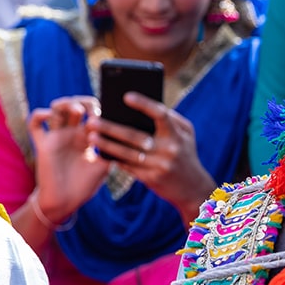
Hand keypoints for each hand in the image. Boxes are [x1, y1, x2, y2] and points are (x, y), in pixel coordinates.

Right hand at [28, 95, 110, 222]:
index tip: (105, 113)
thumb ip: (110, 149)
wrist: (64, 202)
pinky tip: (49, 115)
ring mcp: (56, 137)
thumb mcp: (104, 166)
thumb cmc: (84, 186)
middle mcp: (70, 133)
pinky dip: (39, 114)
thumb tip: (123, 133)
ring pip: (55, 109)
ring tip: (77, 111)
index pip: (91, 111)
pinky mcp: (42, 144)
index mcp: (86, 136)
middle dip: (82, 101)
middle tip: (91, 110)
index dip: (97, 108)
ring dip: (65, 104)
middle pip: (73, 104)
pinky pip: (34, 124)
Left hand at [87, 92, 216, 222]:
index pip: (160, 114)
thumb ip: (168, 119)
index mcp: (177, 133)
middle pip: (134, 135)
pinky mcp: (151, 179)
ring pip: (127, 153)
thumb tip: (140, 105)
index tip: (126, 96)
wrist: (193, 188)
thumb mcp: (184, 134)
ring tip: (91, 136)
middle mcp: (170, 149)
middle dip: (110, 127)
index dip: (144, 104)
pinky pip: (128, 166)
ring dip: (106, 144)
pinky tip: (99, 151)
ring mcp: (160, 165)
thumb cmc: (184, 152)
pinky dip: (113, 158)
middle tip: (91, 120)